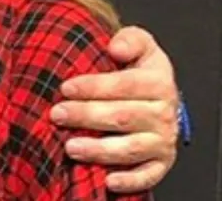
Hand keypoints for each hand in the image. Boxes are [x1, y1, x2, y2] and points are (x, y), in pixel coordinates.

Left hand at [50, 25, 179, 192]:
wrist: (161, 97)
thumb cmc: (142, 70)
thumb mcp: (141, 45)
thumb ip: (130, 39)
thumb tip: (116, 47)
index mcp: (159, 83)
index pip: (125, 85)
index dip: (94, 87)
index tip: (66, 87)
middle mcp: (164, 114)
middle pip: (122, 117)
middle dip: (86, 116)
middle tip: (57, 114)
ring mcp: (162, 141)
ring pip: (130, 149)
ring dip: (98, 150)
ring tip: (70, 146)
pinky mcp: (160, 163)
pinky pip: (147, 176)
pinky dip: (128, 181)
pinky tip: (106, 181)